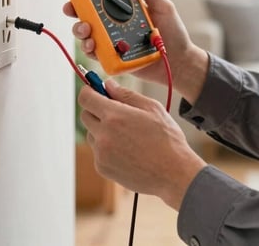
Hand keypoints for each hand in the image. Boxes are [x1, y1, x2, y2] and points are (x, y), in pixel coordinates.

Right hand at [63, 0, 208, 101]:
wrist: (179, 61)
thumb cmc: (173, 33)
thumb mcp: (163, 7)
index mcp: (124, 9)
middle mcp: (114, 24)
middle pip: (87, 15)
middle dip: (75, 11)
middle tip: (72, 9)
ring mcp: (112, 41)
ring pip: (87, 34)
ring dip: (81, 31)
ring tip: (87, 31)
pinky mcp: (113, 58)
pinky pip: (95, 53)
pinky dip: (90, 49)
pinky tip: (93, 45)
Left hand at [79, 78, 206, 209]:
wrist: (173, 173)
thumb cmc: (167, 139)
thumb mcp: (152, 108)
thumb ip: (126, 94)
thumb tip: (108, 85)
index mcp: (114, 116)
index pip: (86, 98)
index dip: (89, 91)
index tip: (96, 90)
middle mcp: (103, 135)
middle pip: (85, 115)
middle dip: (96, 109)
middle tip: (116, 111)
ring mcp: (101, 154)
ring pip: (91, 133)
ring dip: (101, 129)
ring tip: (126, 135)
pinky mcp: (102, 168)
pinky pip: (97, 151)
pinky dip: (106, 147)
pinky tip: (127, 150)